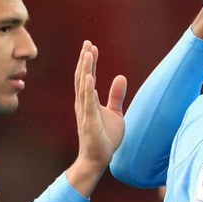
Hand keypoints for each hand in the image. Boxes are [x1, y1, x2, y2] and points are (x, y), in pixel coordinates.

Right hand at [68, 41, 126, 195]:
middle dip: (85, 60)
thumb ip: (116, 95)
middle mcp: (83, 104)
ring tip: (87, 54)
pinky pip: (88, 103)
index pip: (88, 77)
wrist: (97, 158)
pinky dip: (88, 89)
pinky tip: (89, 77)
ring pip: (83, 87)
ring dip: (85, 69)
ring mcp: (85, 112)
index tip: (92, 46)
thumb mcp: (115, 113)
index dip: (90, 61)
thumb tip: (120, 76)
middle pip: (82, 77)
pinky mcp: (90, 122)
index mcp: (88, 101)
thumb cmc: (104, 137)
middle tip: (88, 43)